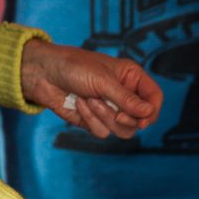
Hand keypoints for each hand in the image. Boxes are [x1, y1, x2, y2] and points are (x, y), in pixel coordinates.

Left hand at [21, 39, 162, 138]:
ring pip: (123, 130)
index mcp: (131, 78)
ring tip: (90, 101)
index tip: (143, 120)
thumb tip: (148, 113)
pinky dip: (90, 120)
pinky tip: (80, 104)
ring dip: (105, 118)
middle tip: (116, 113)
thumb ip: (127, 99)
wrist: (44, 75)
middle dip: (126, 119)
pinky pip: (103, 132)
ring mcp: (111, 110)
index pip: (154, 98)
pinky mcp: (96, 121)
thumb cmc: (73, 67)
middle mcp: (124, 95)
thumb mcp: (103, 80)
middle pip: (141, 121)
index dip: (152, 112)